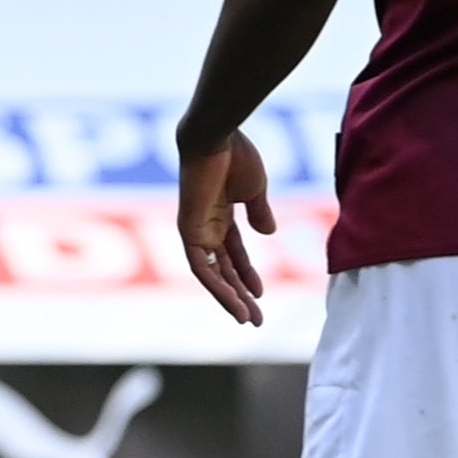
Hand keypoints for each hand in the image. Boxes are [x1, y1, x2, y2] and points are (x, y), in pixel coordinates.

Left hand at [175, 131, 276, 326]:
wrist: (217, 137)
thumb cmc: (236, 155)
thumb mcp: (255, 190)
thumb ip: (259, 212)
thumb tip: (268, 234)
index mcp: (219, 214)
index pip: (232, 253)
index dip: (247, 273)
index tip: (260, 294)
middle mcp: (204, 226)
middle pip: (222, 268)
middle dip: (239, 293)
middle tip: (256, 318)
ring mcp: (195, 230)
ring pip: (211, 274)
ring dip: (229, 298)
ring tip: (248, 320)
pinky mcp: (188, 232)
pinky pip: (201, 267)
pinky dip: (217, 287)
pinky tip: (233, 304)